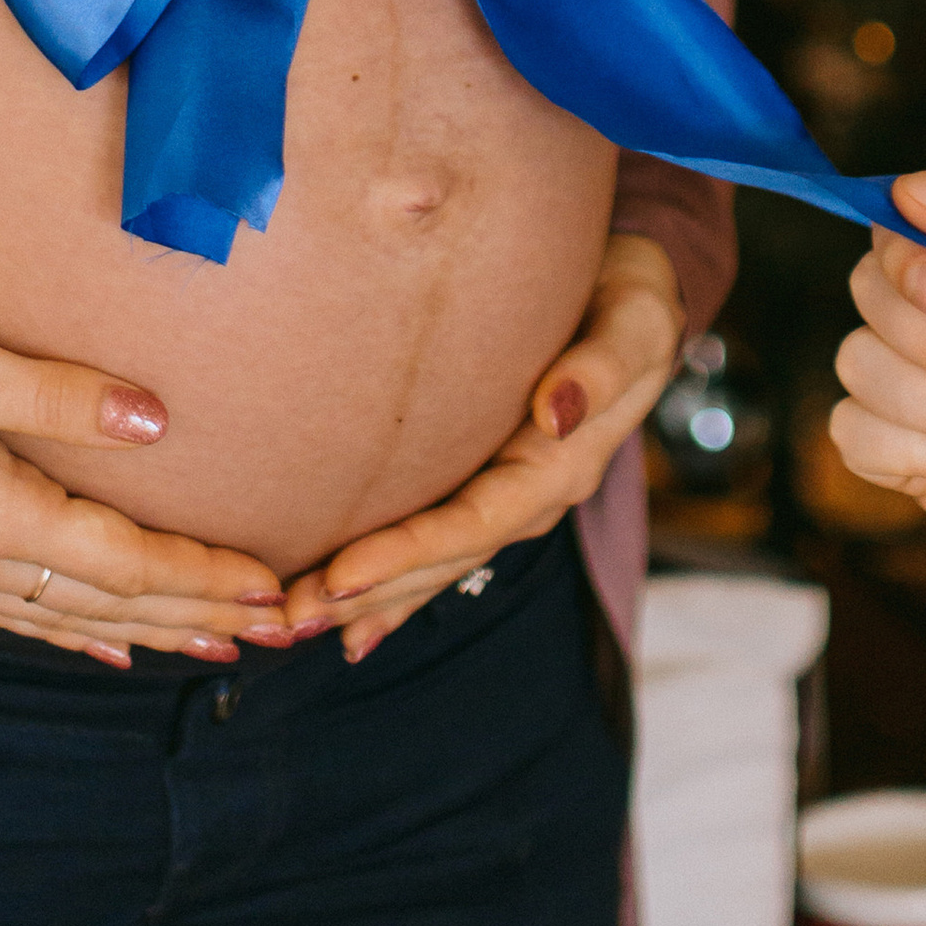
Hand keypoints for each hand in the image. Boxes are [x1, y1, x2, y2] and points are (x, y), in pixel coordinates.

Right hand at [0, 280, 286, 666]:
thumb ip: (55, 393)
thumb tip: (152, 421)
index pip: (122, 560)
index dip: (201, 577)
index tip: (270, 588)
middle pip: (105, 601)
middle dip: (195, 616)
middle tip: (278, 630)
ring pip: (63, 616)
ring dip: (145, 631)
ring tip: (212, 646)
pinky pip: (10, 615)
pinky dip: (68, 633)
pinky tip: (98, 645)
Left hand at [281, 235, 685, 665]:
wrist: (636, 298)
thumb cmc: (630, 300)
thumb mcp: (632, 323)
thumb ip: (599, 368)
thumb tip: (556, 413)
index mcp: (559, 467)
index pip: (471, 523)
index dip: (406, 555)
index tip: (340, 575)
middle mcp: (531, 497)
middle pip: (441, 559)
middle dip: (367, 592)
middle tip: (289, 619)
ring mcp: (510, 497)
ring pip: (433, 562)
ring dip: (369, 597)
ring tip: (298, 623)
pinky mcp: (492, 483)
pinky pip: (442, 546)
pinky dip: (398, 589)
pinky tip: (356, 627)